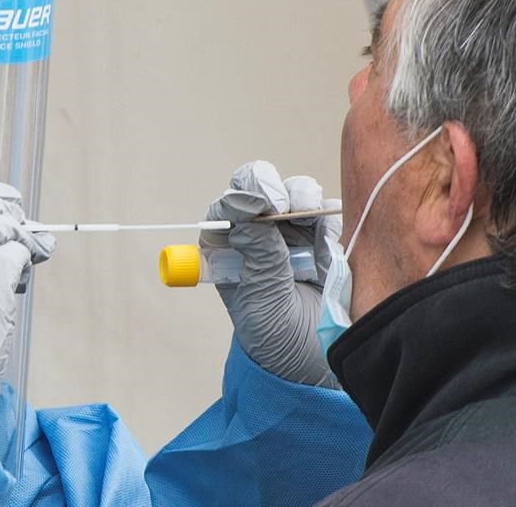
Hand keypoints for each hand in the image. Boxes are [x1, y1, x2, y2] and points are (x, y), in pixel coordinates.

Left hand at [203, 161, 340, 387]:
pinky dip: (329, 214)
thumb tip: (249, 216)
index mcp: (229, 251)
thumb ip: (261, 259)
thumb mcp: (262, 303)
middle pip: (259, 188)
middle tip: (283, 204)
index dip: (240, 197)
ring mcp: (292, 235)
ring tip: (311, 220)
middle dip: (271, 187)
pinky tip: (330, 238)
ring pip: (294, 193)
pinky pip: (327, 213)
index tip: (259, 205)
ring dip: (302, 197)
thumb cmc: (277, 341)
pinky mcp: (325, 241)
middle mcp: (258, 237)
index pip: (226, 208)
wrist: (316, 368)